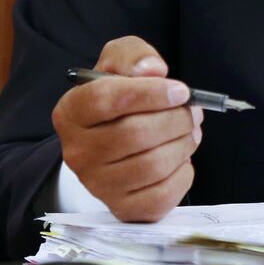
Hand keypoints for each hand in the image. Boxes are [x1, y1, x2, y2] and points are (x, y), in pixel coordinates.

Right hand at [51, 36, 203, 221]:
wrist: (111, 141)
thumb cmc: (119, 98)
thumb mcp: (119, 64)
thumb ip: (133, 56)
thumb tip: (153, 70)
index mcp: (71, 112)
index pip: (105, 100)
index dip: (150, 93)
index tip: (180, 90)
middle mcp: (77, 152)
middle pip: (135, 134)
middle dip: (176, 119)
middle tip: (192, 111)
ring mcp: (98, 185)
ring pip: (153, 164)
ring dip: (184, 143)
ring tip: (189, 130)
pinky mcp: (122, 208)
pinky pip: (164, 193)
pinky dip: (183, 172)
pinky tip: (180, 157)